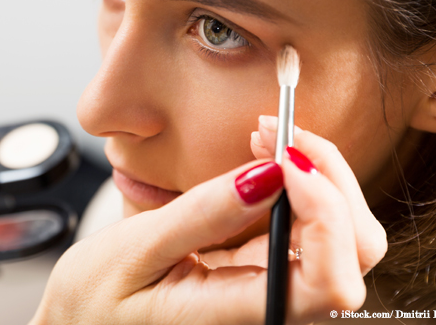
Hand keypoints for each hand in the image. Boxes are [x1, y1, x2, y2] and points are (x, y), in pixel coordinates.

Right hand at [31, 117, 386, 324]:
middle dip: (330, 178)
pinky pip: (308, 227)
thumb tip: (268, 176)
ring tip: (267, 134)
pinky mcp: (263, 270)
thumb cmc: (96, 300)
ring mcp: (272, 290)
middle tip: (277, 130)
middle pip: (353, 253)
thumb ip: (204, 216)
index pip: (332, 282)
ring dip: (317, 175)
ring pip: (341, 237)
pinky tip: (264, 156)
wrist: (81, 321)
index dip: (327, 212)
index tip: (283, 157)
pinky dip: (297, 182)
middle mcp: (272, 312)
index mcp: (242, 318)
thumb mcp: (138, 250)